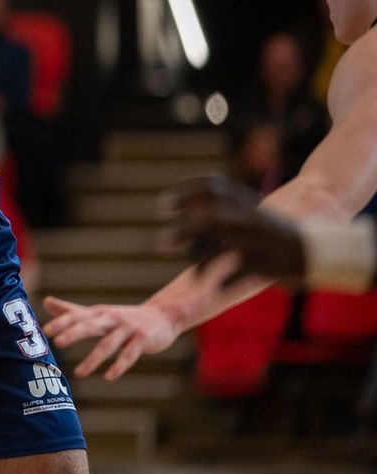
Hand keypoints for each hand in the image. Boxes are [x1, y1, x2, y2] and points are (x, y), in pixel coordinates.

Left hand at [41, 297, 181, 379]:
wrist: (162, 316)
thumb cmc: (123, 317)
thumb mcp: (97, 313)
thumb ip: (72, 310)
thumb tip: (46, 301)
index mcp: (98, 313)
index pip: (76, 316)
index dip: (61, 322)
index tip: (44, 331)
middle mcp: (111, 319)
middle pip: (90, 325)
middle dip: (74, 333)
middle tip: (58, 342)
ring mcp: (128, 329)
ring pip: (108, 344)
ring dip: (93, 359)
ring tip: (78, 373)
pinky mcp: (142, 340)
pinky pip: (129, 355)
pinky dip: (118, 366)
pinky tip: (108, 377)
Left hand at [159, 175, 304, 284]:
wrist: (312, 249)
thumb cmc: (266, 230)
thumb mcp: (243, 209)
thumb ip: (211, 205)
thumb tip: (166, 206)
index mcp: (244, 200)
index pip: (213, 186)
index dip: (185, 192)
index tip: (162, 206)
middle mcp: (249, 217)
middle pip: (212, 218)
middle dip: (184, 230)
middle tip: (161, 243)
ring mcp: (257, 240)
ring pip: (224, 248)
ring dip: (202, 262)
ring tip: (195, 276)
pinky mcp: (264, 263)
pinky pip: (237, 274)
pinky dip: (225, 283)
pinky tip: (217, 288)